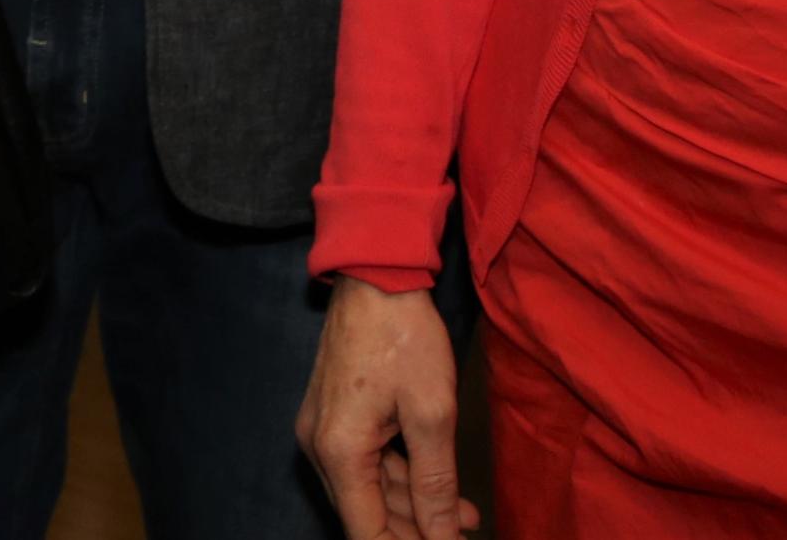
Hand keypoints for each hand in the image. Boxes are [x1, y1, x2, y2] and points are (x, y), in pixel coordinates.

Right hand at [299, 276, 481, 539]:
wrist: (375, 272)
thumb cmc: (405, 337)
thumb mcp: (432, 414)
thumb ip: (434, 485)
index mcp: (339, 452)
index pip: (366, 532)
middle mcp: (320, 447)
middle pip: (367, 512)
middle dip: (418, 527)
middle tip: (467, 527)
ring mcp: (323, 429)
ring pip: (369, 486)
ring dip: (414, 501)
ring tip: (464, 509)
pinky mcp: (333, 413)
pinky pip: (365, 459)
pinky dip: (401, 472)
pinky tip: (436, 477)